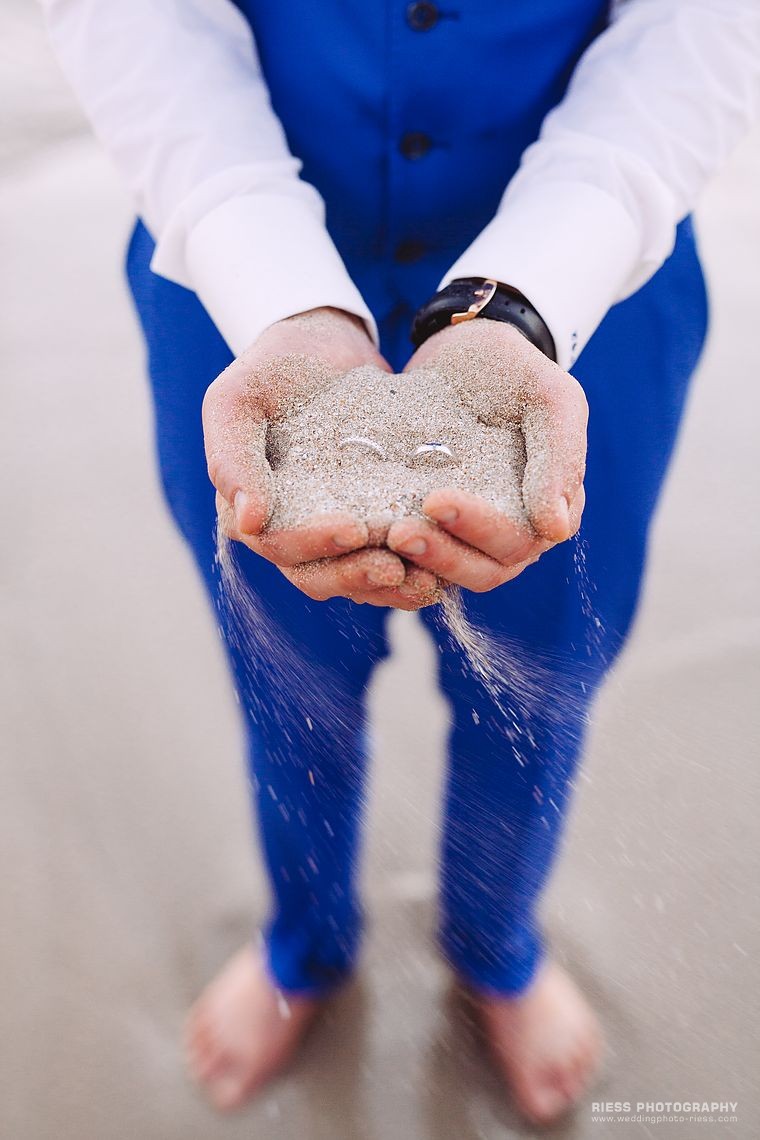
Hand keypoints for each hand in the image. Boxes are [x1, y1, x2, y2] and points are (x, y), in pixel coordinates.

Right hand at [204, 307, 440, 608]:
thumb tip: (249, 523)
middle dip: (356, 575)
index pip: (279, 545)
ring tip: (425, 581)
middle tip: (394, 567)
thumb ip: (230, 457)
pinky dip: (412, 568)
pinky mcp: (369, 521)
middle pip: (317, 576)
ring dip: (388, 587)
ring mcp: (330, 532)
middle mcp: (289, 532)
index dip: (314, 544)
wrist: (323, 344)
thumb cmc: (272, 368)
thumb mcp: (237, 399)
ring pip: (355, 578)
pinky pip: (387, 559)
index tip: (353, 528)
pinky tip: (442, 568)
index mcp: (252, 512)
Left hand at [386, 319, 587, 591]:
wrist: (462, 346)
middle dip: (442, 555)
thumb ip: (561, 457)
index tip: (436, 500)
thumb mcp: (549, 396)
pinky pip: (416, 560)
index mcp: (548, 511)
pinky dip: (392, 559)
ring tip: (383, 536)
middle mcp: (512, 533)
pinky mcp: (430, 526)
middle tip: (399, 533)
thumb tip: (556, 530)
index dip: (479, 529)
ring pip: (449, 573)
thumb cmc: (512, 369)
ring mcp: (469, 535)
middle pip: (483, 571)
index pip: (518, 541)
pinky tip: (365, 542)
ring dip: (417, 563)